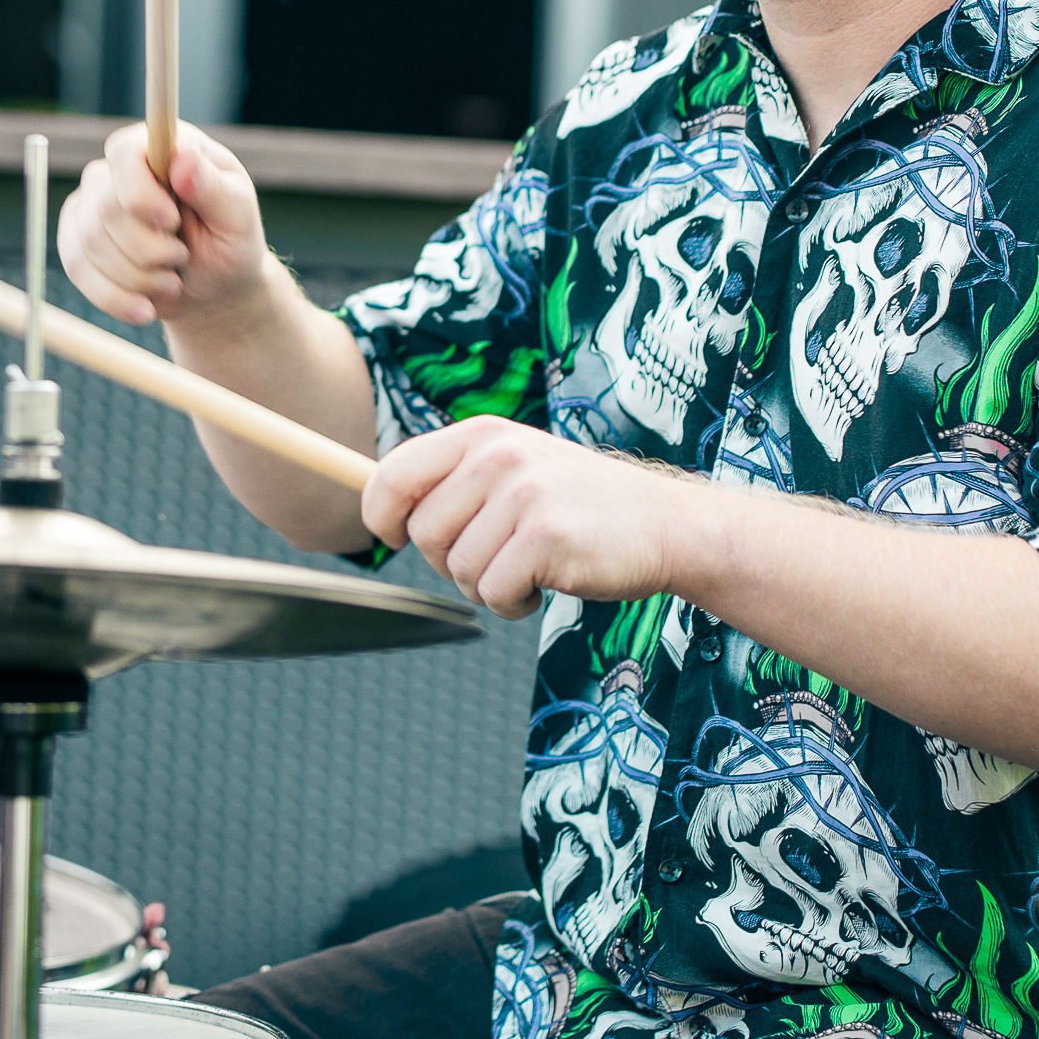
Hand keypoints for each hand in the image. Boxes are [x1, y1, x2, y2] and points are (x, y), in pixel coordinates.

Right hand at [58, 122, 275, 328]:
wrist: (213, 285)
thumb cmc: (230, 241)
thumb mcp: (237, 215)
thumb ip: (212, 187)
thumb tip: (182, 158)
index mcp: (162, 148)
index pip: (124, 152)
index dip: (140, 192)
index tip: (171, 221)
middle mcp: (120, 169)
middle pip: (106, 206)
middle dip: (148, 248)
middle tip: (182, 257)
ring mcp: (93, 203)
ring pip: (90, 243)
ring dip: (137, 276)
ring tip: (171, 281)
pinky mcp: (77, 239)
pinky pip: (76, 268)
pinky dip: (114, 297)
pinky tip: (144, 307)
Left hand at [363, 415, 704, 617]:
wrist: (664, 524)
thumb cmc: (578, 506)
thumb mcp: (514, 469)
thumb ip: (453, 480)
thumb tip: (374, 504)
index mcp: (481, 434)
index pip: (392, 475)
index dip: (382, 517)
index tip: (399, 537)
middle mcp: (498, 456)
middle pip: (422, 533)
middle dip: (451, 560)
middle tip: (499, 554)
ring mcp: (523, 494)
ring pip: (457, 570)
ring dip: (488, 585)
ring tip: (531, 565)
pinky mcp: (545, 537)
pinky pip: (492, 592)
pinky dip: (513, 603)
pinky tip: (546, 583)